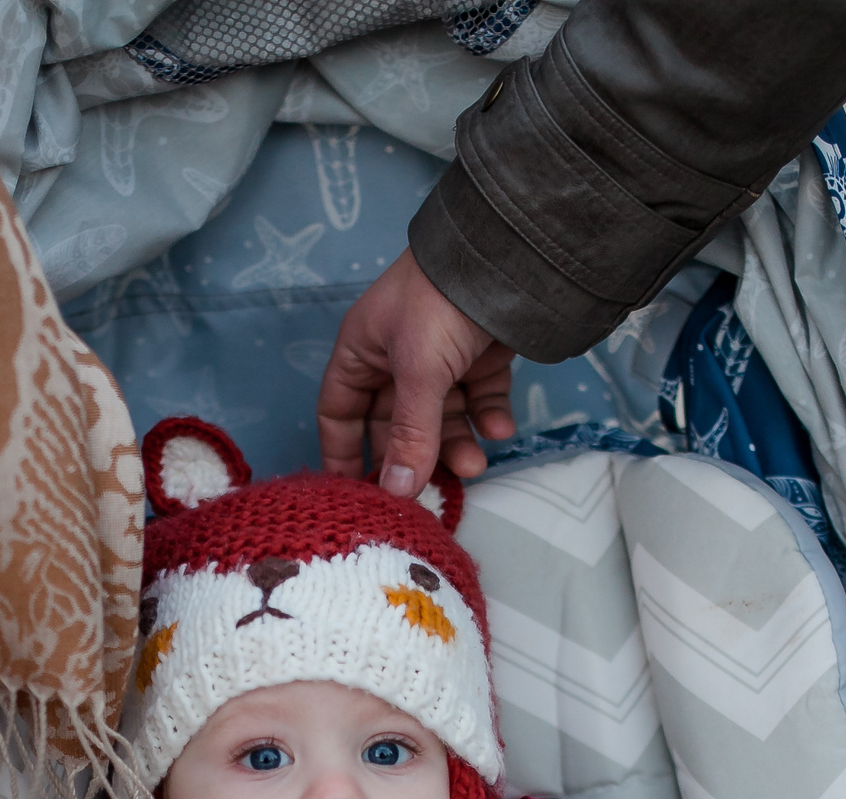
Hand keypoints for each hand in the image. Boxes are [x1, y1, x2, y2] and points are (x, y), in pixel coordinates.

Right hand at [317, 251, 515, 495]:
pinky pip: (479, 399)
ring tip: (476, 465)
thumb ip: (410, 434)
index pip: (339, 413)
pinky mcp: (480, 356)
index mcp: (362, 352)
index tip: (356, 496)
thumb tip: (397, 492)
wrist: (506, 254)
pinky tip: (499, 428)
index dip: (343, 453)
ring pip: (442, 418)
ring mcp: (440, 358)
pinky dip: (488, 416)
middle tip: (429, 494)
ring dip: (456, 444)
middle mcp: (396, 358)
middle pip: (395, 424)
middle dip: (415, 457)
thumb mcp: (419, 371)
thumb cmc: (441, 301)